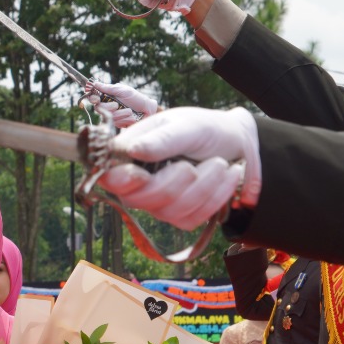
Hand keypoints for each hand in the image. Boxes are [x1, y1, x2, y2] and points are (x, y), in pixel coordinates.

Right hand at [86, 77, 159, 126]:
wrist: (147, 110)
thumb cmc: (136, 98)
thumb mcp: (123, 90)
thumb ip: (108, 88)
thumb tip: (95, 83)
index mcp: (108, 96)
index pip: (94, 98)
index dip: (92, 98)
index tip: (96, 99)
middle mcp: (108, 106)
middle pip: (98, 108)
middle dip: (108, 107)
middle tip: (117, 105)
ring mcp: (111, 115)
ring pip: (107, 116)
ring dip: (120, 113)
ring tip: (129, 111)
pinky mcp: (116, 123)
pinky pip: (114, 122)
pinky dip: (124, 118)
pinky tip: (130, 116)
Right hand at [102, 107, 261, 230]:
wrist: (235, 143)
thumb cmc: (204, 129)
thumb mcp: (186, 125)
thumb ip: (161, 139)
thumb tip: (132, 150)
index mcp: (130, 155)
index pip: (108, 177)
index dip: (120, 181)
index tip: (141, 175)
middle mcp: (138, 183)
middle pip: (138, 200)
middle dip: (172, 183)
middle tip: (191, 164)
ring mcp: (158, 203)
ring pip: (169, 211)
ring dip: (203, 186)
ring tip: (220, 163)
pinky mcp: (180, 217)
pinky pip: (191, 218)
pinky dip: (215, 197)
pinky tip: (226, 176)